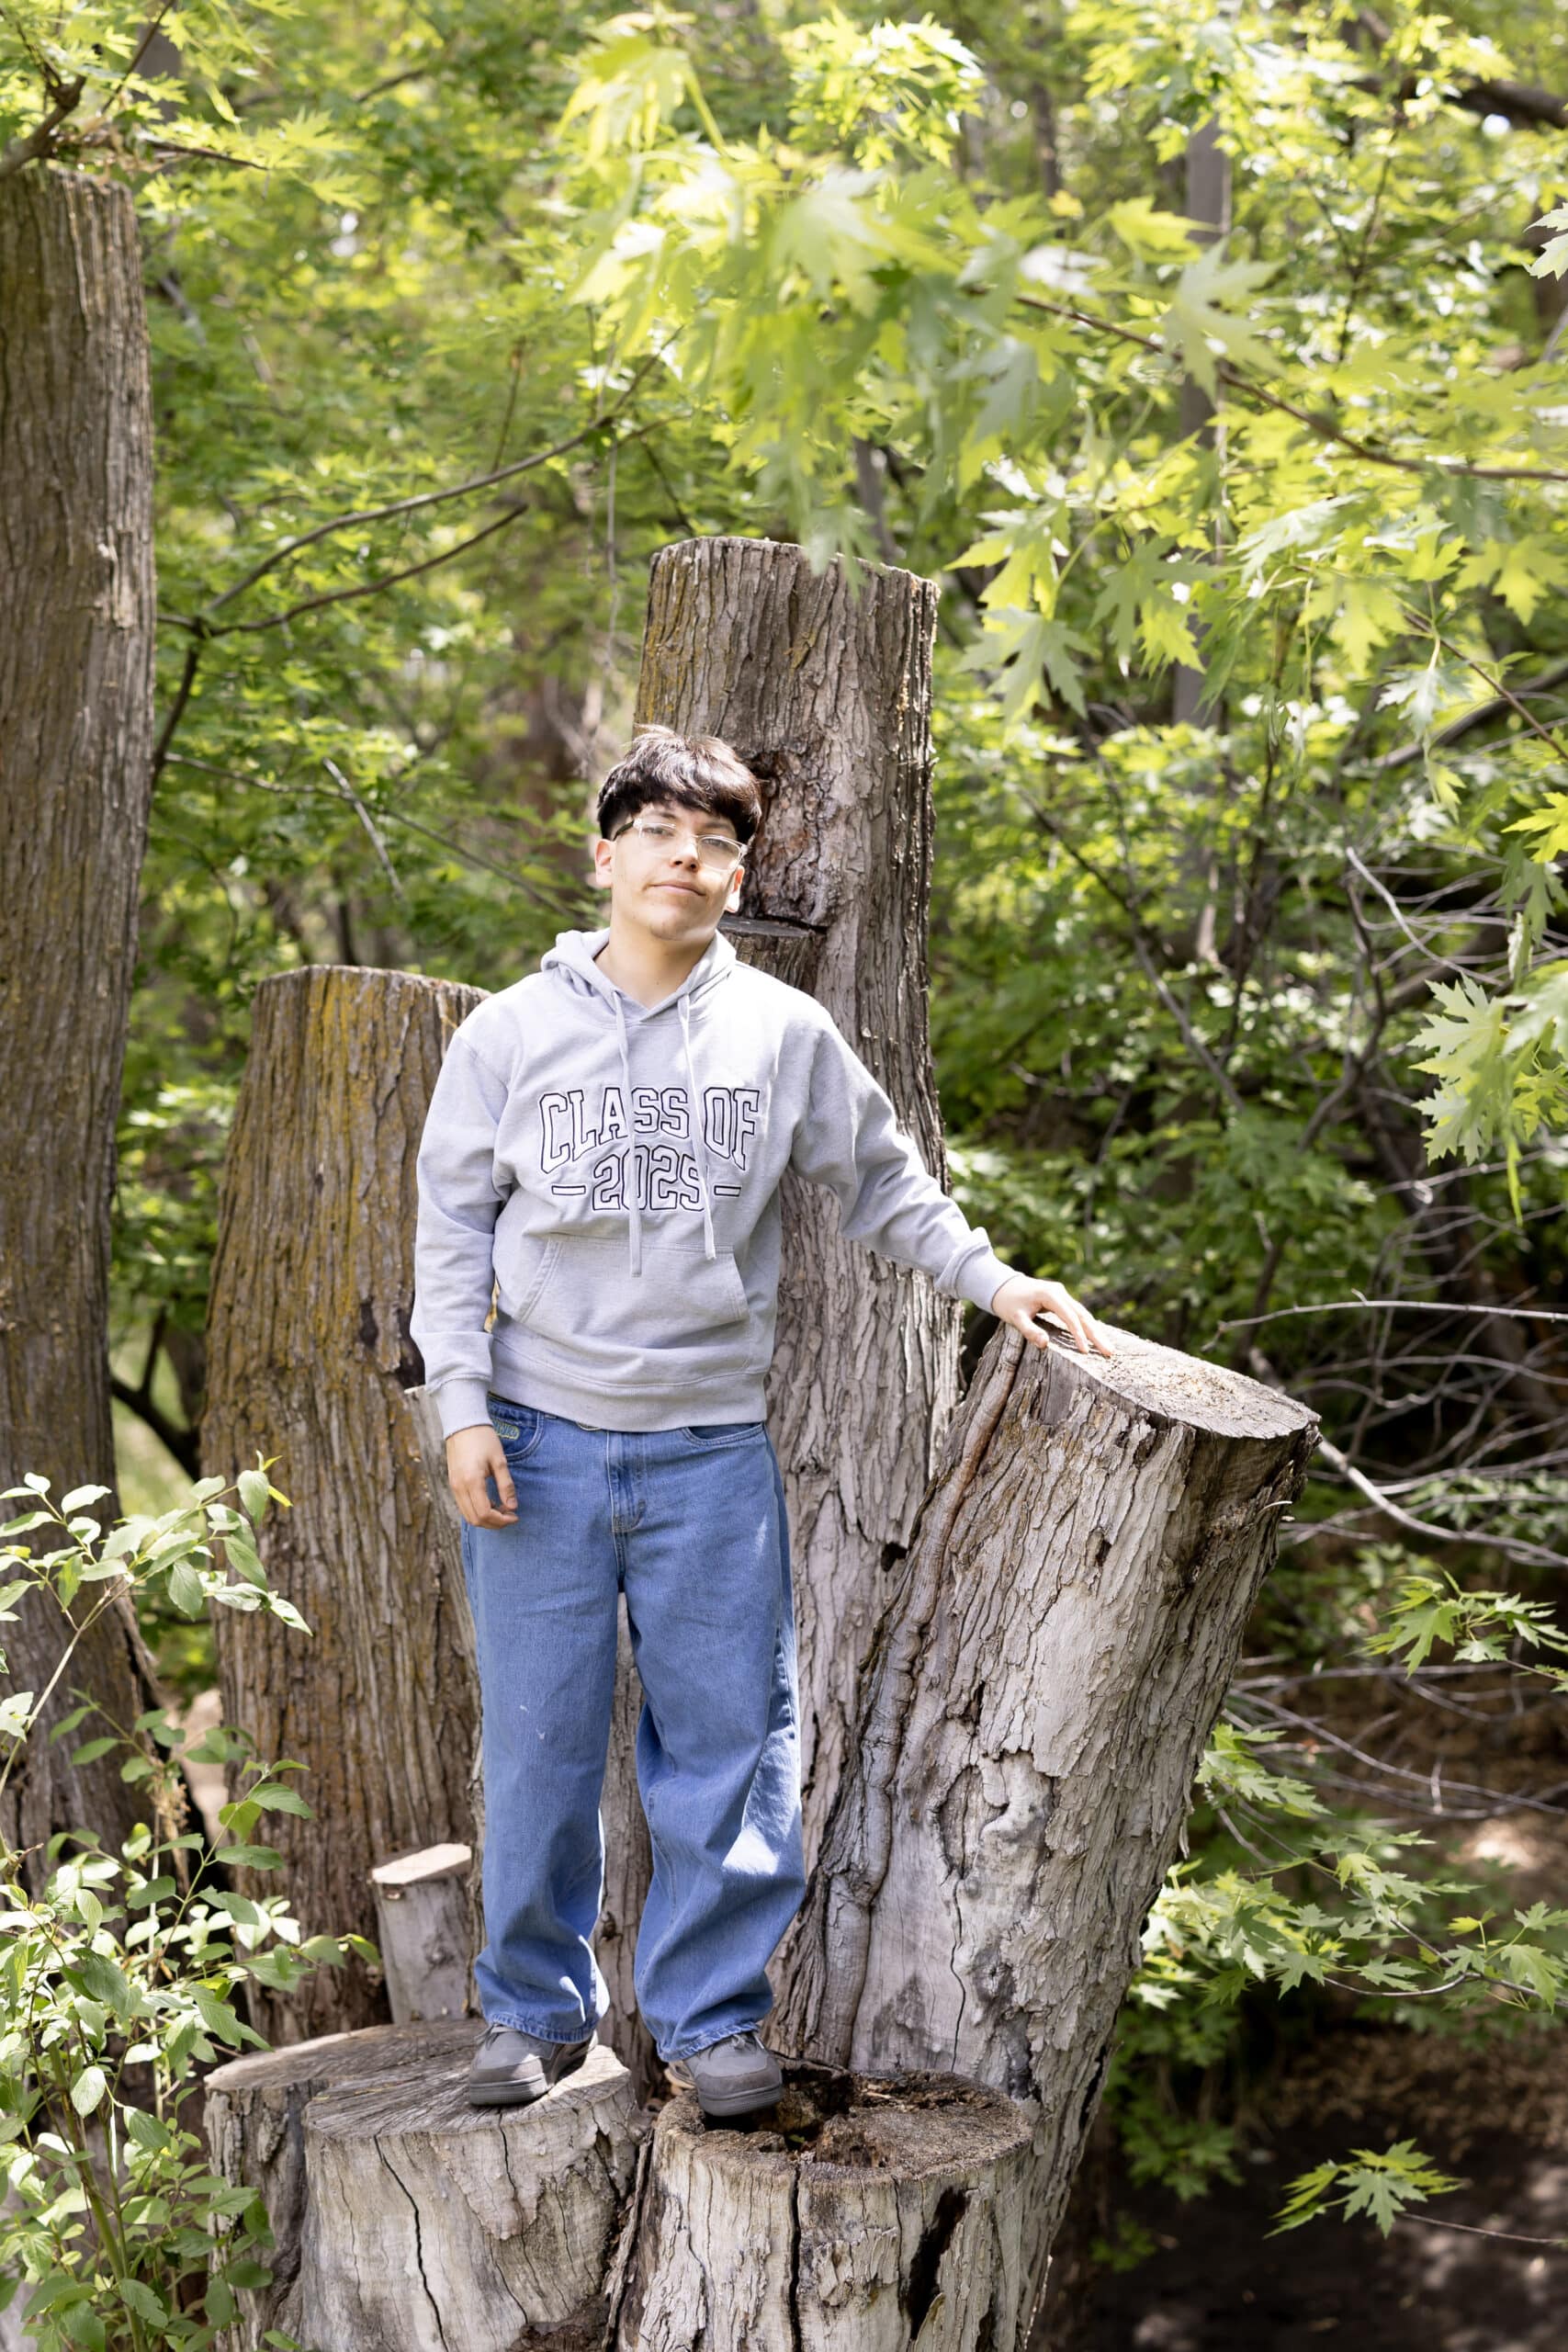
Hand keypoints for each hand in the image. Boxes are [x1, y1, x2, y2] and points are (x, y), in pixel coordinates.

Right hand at [446, 1425, 518, 1527]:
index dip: (501, 1520)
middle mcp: (459, 1488)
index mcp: (471, 1481)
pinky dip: (477, 1511)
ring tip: (502, 1509)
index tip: (515, 1516)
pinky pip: (464, 1507)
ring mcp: (454, 1487)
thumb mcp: (499, 1461)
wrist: (463, 1425)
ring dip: (486, 1519)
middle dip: (495, 1523)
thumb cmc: (483, 1439)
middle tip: (510, 1515)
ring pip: (468, 1516)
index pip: (484, 1513)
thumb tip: (512, 1507)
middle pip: (475, 1519)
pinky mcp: (453, 1484)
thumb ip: (506, 1486)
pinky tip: (491, 1503)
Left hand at [990, 1274, 1115, 1357]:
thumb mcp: (1015, 1318)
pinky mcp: (1061, 1298)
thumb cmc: (1007, 1302)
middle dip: (1096, 1334)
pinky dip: (1087, 1325)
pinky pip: (1077, 1313)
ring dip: (1095, 1331)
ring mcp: (1062, 1294)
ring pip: (1083, 1314)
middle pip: (1083, 1315)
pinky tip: (1096, 1336)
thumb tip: (1045, 1345)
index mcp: (1050, 1295)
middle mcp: (1060, 1292)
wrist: (1001, 1284)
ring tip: (1107, 1348)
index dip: (1078, 1335)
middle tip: (1109, 1352)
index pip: (1070, 1317)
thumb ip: (1030, 1331)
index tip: (1085, 1351)